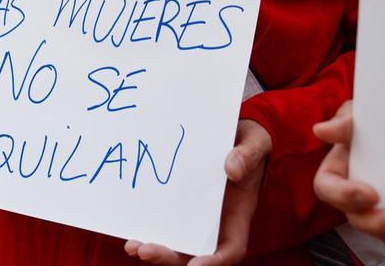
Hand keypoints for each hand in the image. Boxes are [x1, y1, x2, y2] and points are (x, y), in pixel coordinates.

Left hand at [124, 120, 270, 264]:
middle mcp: (213, 222)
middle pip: (193, 252)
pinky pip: (160, 221)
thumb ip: (248, 155)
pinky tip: (129, 229)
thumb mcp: (255, 142)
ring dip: (154, 250)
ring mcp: (192, 214)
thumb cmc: (247, 142)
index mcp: (237, 215)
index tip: (196, 265)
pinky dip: (146, 228)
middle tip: (145, 251)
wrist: (231, 133)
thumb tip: (232, 170)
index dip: (214, 261)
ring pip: (174, 243)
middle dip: (169, 257)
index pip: (230, 249)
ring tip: (133, 247)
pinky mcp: (174, 202)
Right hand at [314, 100, 384, 245]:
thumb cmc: (376, 124)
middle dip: (376, 224)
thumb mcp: (360, 116)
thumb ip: (345, 122)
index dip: (342, 195)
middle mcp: (359, 198)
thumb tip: (322, 131)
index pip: (327, 188)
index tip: (370, 194)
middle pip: (358, 219)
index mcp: (338, 173)